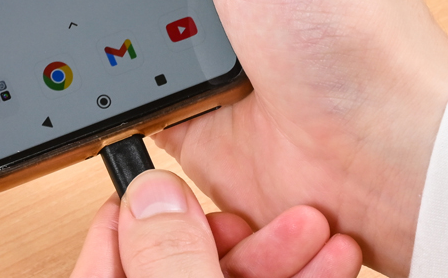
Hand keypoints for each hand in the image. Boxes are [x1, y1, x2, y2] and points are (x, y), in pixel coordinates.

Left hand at [70, 169, 359, 277]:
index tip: (189, 180)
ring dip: (283, 250)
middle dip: (244, 229)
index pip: (112, 242)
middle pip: (188, 254)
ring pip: (236, 274)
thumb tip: (154, 199)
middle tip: (282, 208)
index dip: (151, 205)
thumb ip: (169, 262)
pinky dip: (303, 277)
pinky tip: (335, 259)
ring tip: (323, 229)